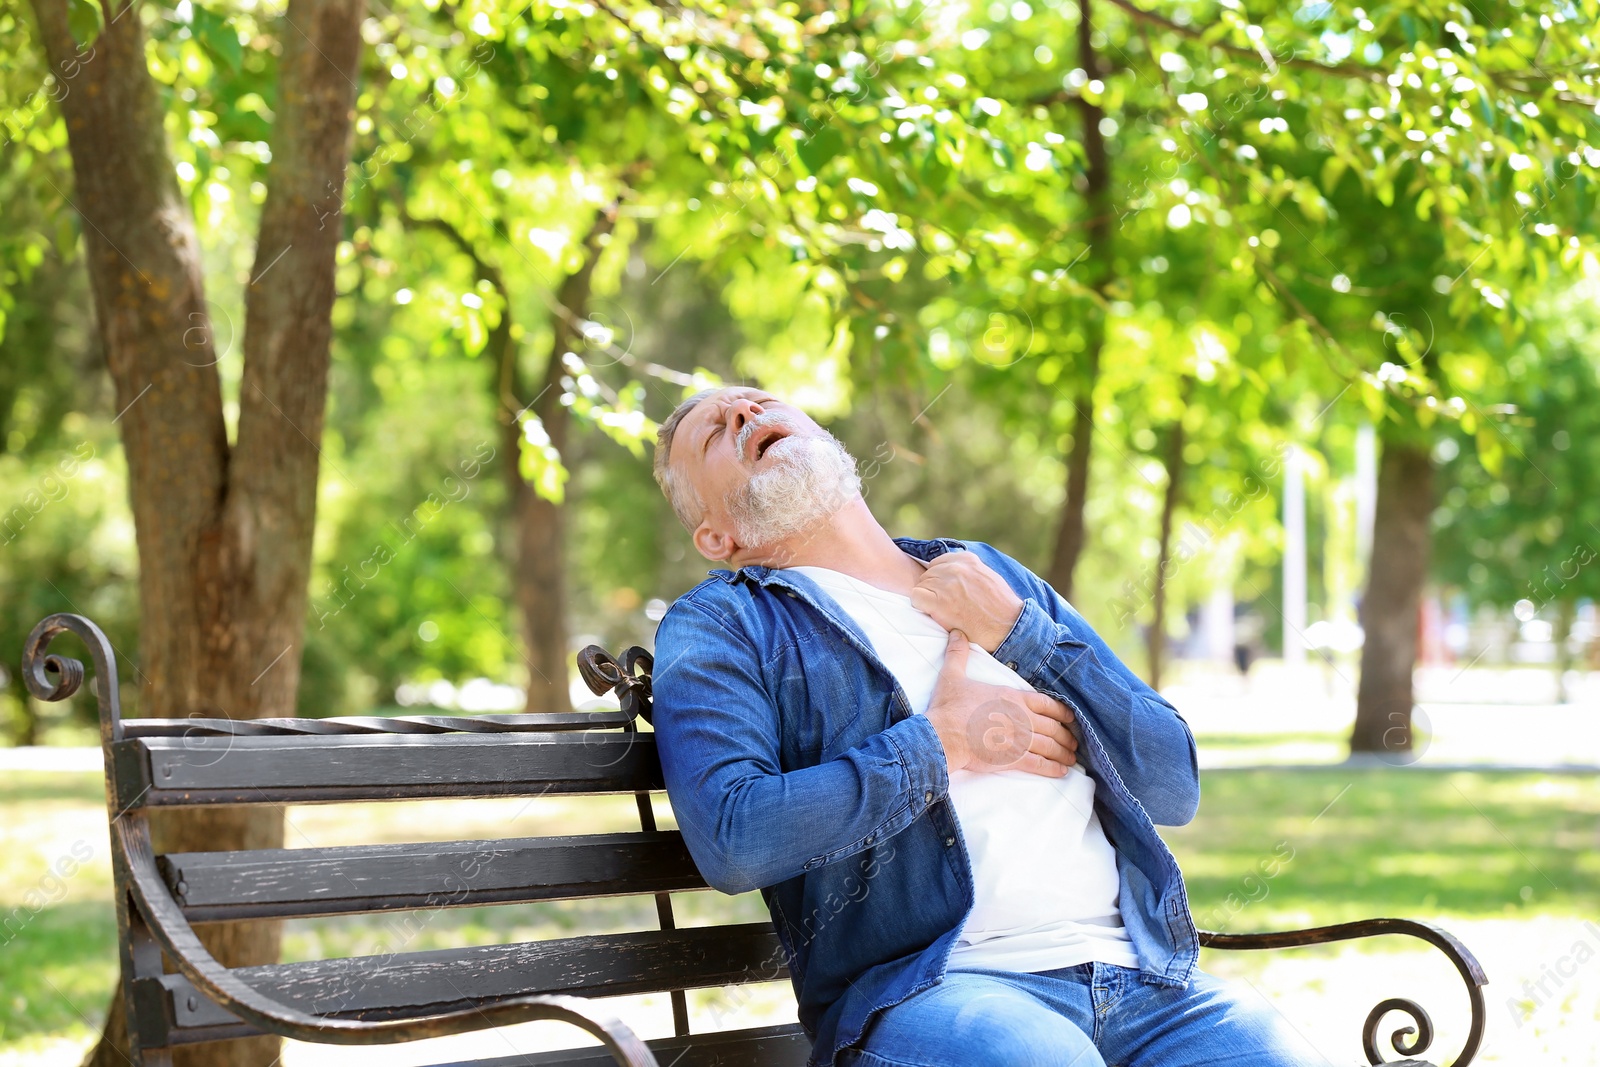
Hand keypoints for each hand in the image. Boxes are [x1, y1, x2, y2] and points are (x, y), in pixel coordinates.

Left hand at [910, 551, 1024, 652]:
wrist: (1008, 626)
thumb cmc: (1001, 606)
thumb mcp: (987, 576)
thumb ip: (969, 570)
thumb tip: (952, 571)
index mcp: (967, 560)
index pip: (937, 563)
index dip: (939, 579)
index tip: (945, 592)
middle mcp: (955, 568)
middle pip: (928, 574)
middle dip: (932, 590)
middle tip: (943, 605)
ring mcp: (946, 584)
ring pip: (921, 585)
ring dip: (927, 599)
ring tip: (941, 611)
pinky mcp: (939, 602)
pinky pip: (916, 597)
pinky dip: (921, 606)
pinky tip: (933, 614)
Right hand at [924, 630, 1076, 777]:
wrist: (943, 735)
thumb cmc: (949, 707)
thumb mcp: (952, 676)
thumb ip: (958, 653)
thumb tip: (956, 633)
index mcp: (1012, 697)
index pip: (1046, 703)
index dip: (1061, 711)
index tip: (1070, 718)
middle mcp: (1022, 718)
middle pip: (1053, 726)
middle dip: (1066, 735)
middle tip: (1074, 742)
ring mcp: (1020, 739)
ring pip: (1051, 746)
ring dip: (1064, 753)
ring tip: (1071, 759)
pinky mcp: (1013, 758)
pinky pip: (1040, 764)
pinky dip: (1053, 768)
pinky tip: (1061, 772)